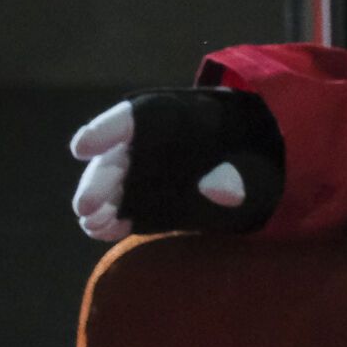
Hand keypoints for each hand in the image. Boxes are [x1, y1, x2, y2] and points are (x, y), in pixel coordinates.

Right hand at [68, 88, 285, 240]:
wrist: (264, 171)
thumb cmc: (260, 155)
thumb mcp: (262, 165)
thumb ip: (244, 173)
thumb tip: (220, 190)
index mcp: (181, 118)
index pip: (138, 116)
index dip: (107, 129)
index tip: (82, 147)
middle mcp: (156, 143)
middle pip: (120, 155)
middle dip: (99, 179)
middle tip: (86, 206)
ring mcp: (149, 173)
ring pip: (115, 183)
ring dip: (99, 202)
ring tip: (93, 223)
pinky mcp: (150, 201)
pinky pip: (126, 208)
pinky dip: (113, 220)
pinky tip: (104, 230)